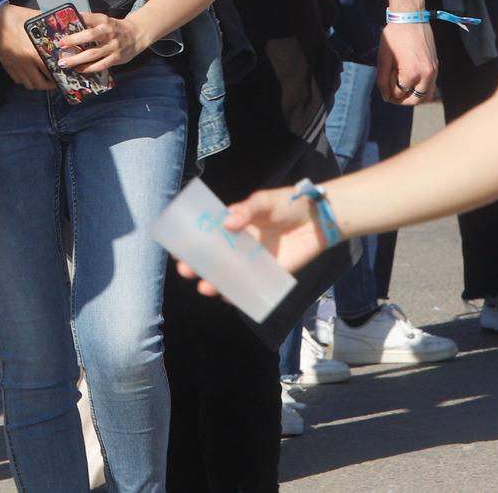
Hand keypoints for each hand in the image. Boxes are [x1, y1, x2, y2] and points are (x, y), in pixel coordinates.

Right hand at [0, 3, 56, 90]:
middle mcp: (24, 63)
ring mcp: (14, 66)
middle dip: (50, 84)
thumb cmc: (15, 16)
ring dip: (38, 84)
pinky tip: (30, 73)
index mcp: (33, 52)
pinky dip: (26, 80)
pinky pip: (18, 80)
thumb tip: (61, 28)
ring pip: (29, 85)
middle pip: (40, 83)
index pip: (49, 71)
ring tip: (43, 78)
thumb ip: (48, 25)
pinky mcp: (7, 66)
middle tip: (56, 79)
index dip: (58, 75)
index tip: (63, 74)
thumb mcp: (34, 18)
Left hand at [54, 9, 151, 72]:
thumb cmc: (114, 28)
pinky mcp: (117, 58)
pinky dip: (89, 68)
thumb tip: (67, 25)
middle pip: (90, 35)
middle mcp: (109, 32)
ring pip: (93, 53)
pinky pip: (101, 65)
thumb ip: (89, 22)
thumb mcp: (104, 20)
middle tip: (60, 46)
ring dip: (77, 59)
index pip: (88, 18)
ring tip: (64, 63)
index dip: (75, 22)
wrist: (137, 34)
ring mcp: (113, 46)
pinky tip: (79, 69)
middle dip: (73, 41)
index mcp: (104, 20)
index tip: (62, 29)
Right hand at [178, 186, 326, 295]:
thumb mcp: (264, 200)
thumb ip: (246, 210)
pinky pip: (250, 285)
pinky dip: (238, 293)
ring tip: (205, 287)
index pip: (208, 234)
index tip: (178, 249)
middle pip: (214, 257)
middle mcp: (241, 243)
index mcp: (236, 224)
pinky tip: (228, 298)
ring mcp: (254, 259)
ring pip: (229, 273)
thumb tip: (226, 223)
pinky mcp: (270, 272)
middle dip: (198, 264)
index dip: (192, 242)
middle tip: (186, 269)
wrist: (319, 218)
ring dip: (215, 282)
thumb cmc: (289, 204)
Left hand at [377, 18, 436, 103]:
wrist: (411, 17)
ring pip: (426, 96)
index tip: (383, 83)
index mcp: (411, 72)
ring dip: (414, 97)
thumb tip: (385, 96)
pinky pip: (431, 86)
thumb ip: (383, 79)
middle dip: (401, 100)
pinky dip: (421, 89)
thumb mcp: (384, 58)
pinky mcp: (436, 65)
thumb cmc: (394, 35)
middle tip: (391, 94)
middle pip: (415, 100)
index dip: (387, 91)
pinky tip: (411, 82)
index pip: (398, 93)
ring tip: (402, 91)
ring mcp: (434, 70)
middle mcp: (426, 74)